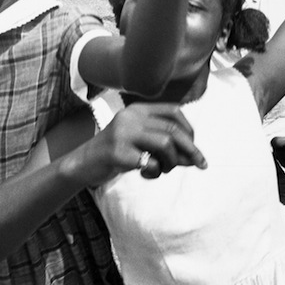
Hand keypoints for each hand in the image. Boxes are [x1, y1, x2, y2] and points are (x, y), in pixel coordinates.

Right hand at [75, 103, 205, 185]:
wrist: (84, 164)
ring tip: (163, 170)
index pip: (174, 111)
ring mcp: (122, 134)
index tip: (195, 149)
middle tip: (200, 165)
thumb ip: (167, 146)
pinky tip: (146, 175)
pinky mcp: (117, 152)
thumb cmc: (119, 153)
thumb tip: (196, 157)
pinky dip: (155, 172)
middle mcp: (130, 117)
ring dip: (172, 162)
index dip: (190, 130)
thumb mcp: (142, 143)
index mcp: (138, 110)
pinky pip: (149, 163)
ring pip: (165, 144)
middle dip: (191, 149)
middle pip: (173, 129)